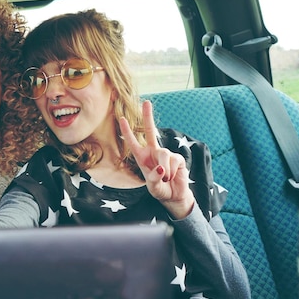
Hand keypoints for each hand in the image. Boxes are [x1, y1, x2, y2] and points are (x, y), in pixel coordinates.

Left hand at [119, 100, 194, 218]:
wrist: (174, 196)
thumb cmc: (160, 190)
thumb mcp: (153, 187)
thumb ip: (153, 178)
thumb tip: (161, 168)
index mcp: (142, 158)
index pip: (133, 142)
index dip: (127, 131)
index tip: (121, 118)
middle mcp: (153, 152)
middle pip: (150, 130)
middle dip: (148, 116)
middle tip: (147, 102)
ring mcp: (166, 154)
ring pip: (163, 154)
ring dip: (164, 170)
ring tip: (165, 178)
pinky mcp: (177, 158)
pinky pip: (173, 161)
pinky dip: (171, 171)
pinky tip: (172, 176)